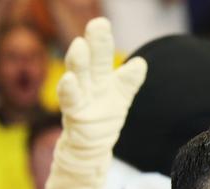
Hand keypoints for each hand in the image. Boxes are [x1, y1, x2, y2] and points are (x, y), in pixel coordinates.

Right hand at [57, 18, 146, 154]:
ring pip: (79, 76)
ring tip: (79, 45)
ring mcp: (80, 98)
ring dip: (78, 61)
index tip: (103, 22)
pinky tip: (68, 79)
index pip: (103, 56)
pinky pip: (70, 101)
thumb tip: (141, 63)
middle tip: (98, 23)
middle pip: (94, 61)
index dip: (102, 41)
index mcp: (102, 77)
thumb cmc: (103, 118)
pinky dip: (68, 90)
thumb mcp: (120, 98)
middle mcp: (90, 83)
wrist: (89, 146)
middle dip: (96, 43)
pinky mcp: (74, 115)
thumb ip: (129, 82)